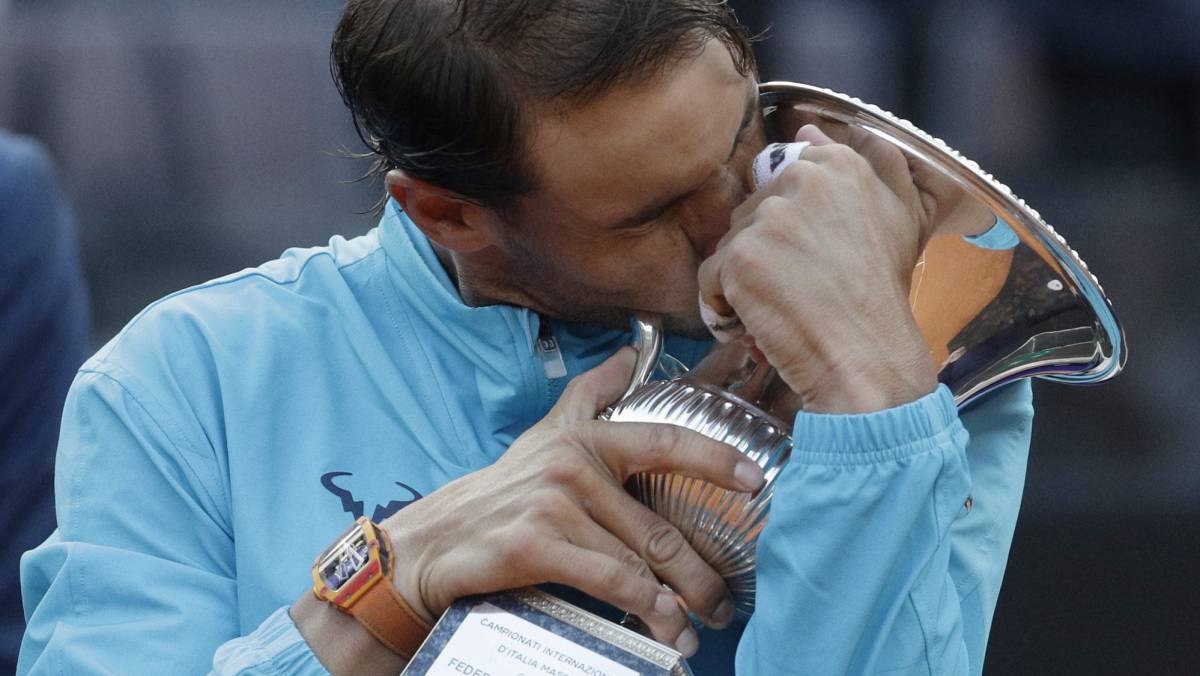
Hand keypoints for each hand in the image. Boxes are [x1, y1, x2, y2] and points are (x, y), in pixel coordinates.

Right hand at [382, 348, 764, 655]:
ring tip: (695, 629)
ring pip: (640, 561)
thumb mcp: (547, 434)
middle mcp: (575, 466)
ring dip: (676, 603)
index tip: (754, 481)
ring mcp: (555, 506)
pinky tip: (660, 625)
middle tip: (723, 602)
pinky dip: (642, 608)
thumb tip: (629, 353)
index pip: (665, 442)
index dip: (716, 459)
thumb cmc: (501, 492)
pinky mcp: (537, 544)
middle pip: (661, 526)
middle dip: (702, 572)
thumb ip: (591, 394)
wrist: (436, 541)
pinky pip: (609, 580)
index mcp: (586, 440)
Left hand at [698, 125, 937, 412]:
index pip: (782, 181)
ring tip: (787, 307)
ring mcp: (767, 219)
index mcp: (838, 165)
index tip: (815, 259)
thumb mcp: (898, 216)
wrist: (868, 357)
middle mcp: (801, 180)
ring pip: (730, 248)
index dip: (791, 229)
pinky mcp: (739, 259)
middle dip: (767, 256)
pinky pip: (711, 280)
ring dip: (747, 283)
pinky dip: (728, 308)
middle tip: (805, 289)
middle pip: (751, 215)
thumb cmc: (881, 296)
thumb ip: (867, 162)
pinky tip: (762, 322)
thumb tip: (810, 127)